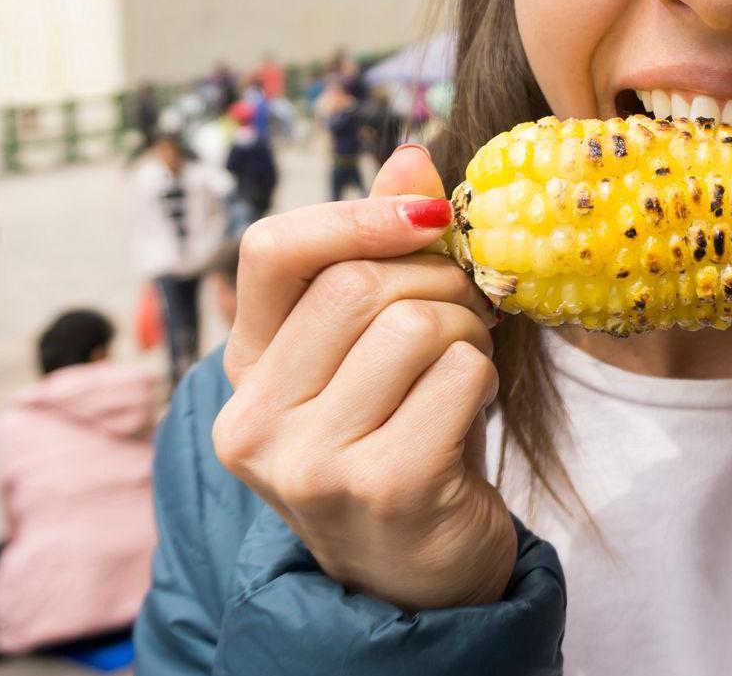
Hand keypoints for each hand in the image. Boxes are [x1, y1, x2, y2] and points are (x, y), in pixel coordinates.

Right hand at [212, 144, 515, 610]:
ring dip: (467, 334)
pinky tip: (471, 413)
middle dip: (438, 283)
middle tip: (469, 313)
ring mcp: (309, 463)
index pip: (273, 250)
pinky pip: (459, 377)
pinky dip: (486, 380)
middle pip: (359, 283)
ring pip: (413, 326)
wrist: (420, 576)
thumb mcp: (375, 345)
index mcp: (245, 369)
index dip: (357, 215)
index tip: (429, 217)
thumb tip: (410, 155)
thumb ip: (383, 250)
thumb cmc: (402, 438)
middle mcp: (255, 420)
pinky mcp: (379, 488)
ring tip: (466, 370)